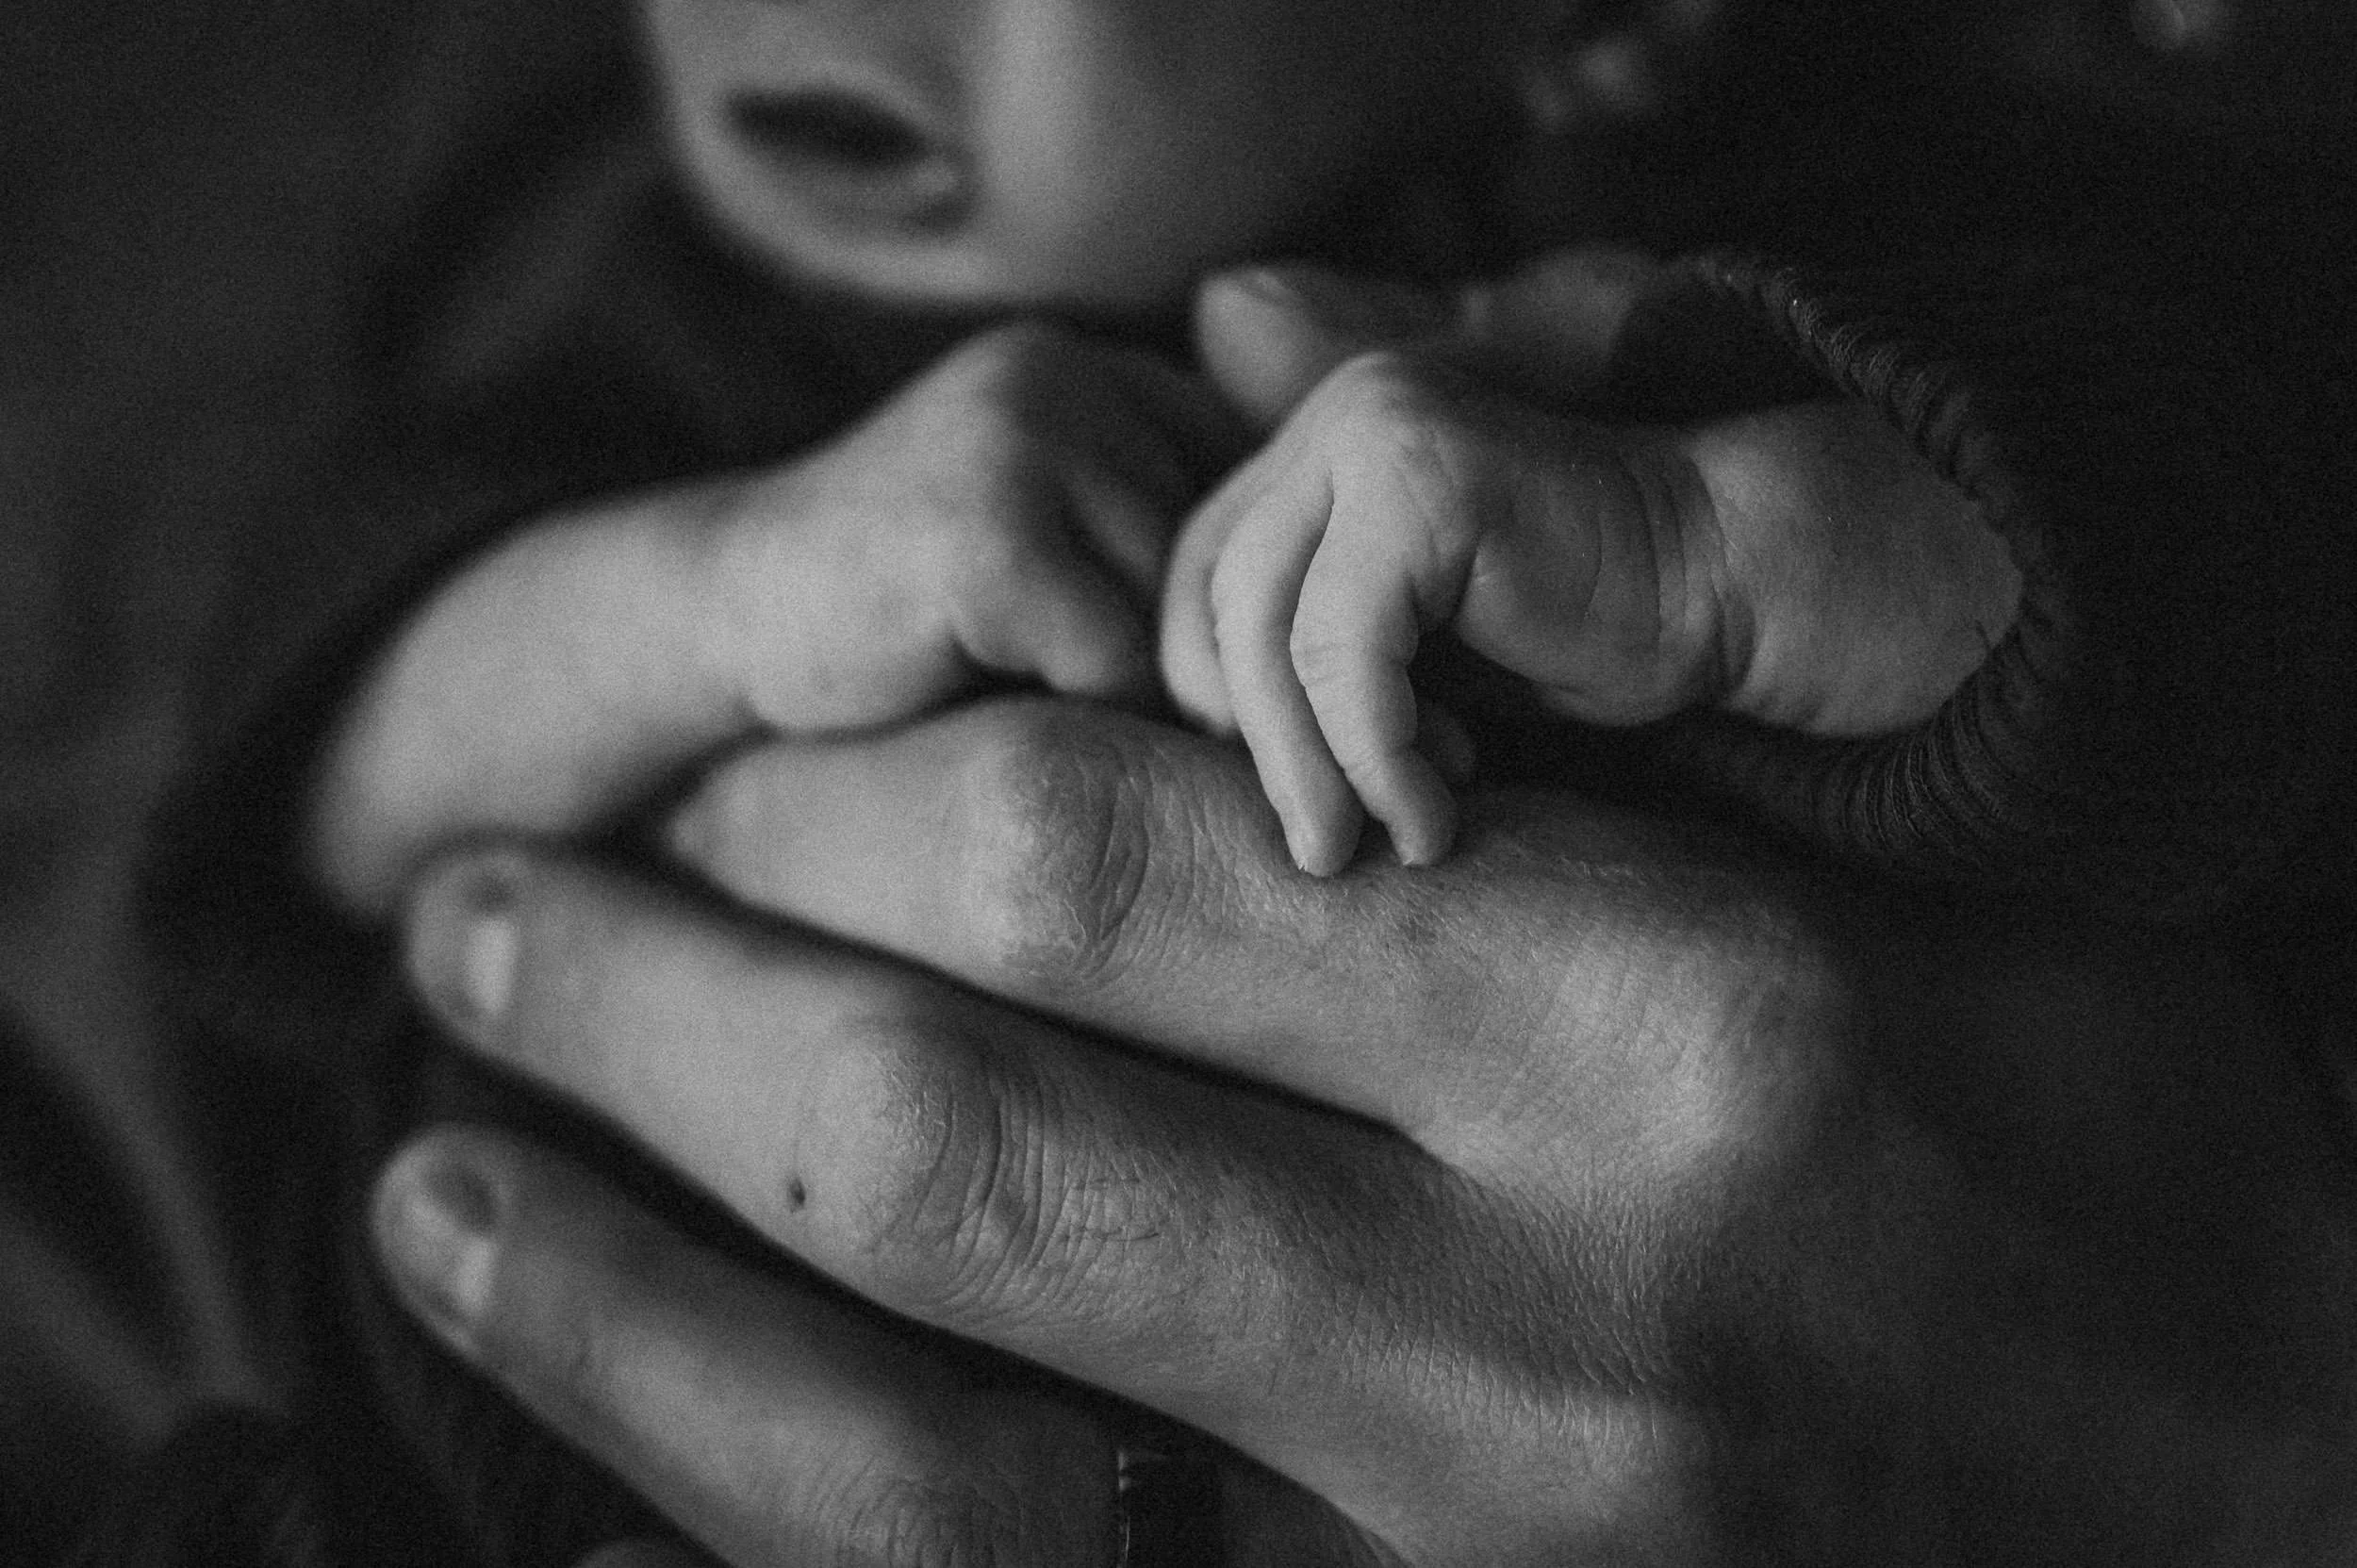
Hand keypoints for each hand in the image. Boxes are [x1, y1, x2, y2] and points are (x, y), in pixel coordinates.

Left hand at [379, 698, 2356, 1565]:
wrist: (2271, 1507)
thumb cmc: (2106, 1161)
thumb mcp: (1898, 885)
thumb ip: (1563, 721)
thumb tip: (1246, 474)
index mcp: (1668, 1024)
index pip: (1122, 852)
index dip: (848, 790)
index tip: (724, 768)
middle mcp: (1532, 1314)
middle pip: (955, 1117)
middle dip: (658, 997)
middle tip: (482, 921)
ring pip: (907, 1434)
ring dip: (617, 1287)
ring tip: (432, 1161)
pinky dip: (753, 1499)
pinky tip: (613, 1386)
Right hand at [709, 320, 1245, 730]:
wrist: (719, 615)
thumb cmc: (904, 609)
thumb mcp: (1049, 535)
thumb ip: (1154, 534)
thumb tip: (1324, 629)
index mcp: (1097, 369)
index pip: (1249, 505)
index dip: (1206, 605)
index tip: (1128, 645)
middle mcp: (1070, 376)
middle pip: (1218, 564)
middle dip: (1164, 649)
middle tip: (1049, 661)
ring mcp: (1022, 440)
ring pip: (1174, 618)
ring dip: (1110, 681)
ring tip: (1000, 659)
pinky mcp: (987, 530)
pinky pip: (1111, 664)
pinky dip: (1060, 703)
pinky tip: (964, 670)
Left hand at [1162, 258, 2020, 874]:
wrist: (1725, 585)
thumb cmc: (1577, 631)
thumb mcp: (1414, 647)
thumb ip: (1315, 655)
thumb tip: (1207, 736)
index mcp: (1324, 442)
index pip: (1206, 566)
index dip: (1211, 685)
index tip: (1283, 784)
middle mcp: (1339, 415)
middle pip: (1224, 594)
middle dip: (1258, 743)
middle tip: (1315, 852)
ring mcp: (1376, 430)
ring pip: (1273, 627)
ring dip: (1312, 764)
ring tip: (1359, 851)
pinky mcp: (1422, 479)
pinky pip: (1348, 646)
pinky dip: (1375, 752)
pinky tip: (1429, 816)